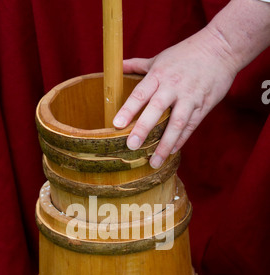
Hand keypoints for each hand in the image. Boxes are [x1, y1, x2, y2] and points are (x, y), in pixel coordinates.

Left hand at [113, 27, 236, 167]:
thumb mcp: (160, 58)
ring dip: (165, 144)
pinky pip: (190, 126)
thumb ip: (138, 65)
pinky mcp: (203, 106)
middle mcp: (173, 87)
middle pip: (156, 109)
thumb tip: (118, 66)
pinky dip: (180, 140)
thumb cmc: (186, 53)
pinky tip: (171, 152)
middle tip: (132, 146)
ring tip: (154, 162)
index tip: (116, 125)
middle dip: (143, 128)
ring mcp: (189, 97)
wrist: (222, 48)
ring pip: (176, 123)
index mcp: (159, 75)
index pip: (140, 93)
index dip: (128, 109)